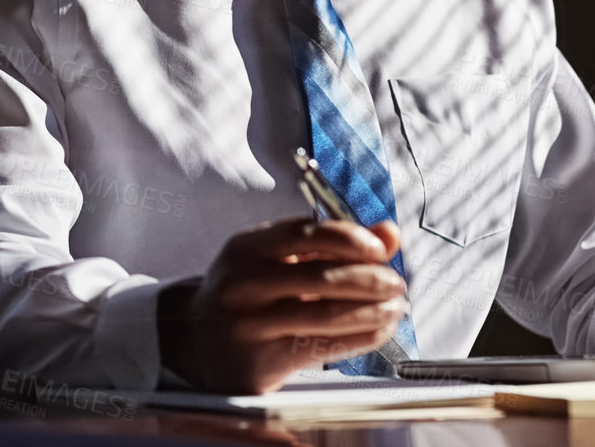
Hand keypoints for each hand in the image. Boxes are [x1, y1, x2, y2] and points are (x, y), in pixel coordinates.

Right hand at [158, 216, 406, 394]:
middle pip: (320, 277)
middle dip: (371, 279)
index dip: (348, 238)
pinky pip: (323, 348)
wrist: (197, 340)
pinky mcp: (261, 361)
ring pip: (326, 315)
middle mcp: (242, 284)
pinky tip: (378, 331)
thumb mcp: (275, 258)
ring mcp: (249, 325)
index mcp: (245, 248)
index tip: (379, 248)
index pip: (303, 232)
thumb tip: (389, 234)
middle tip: (396, 283)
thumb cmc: (248, 293)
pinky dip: (360, 338)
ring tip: (395, 308)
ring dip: (372, 311)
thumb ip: (330, 244)